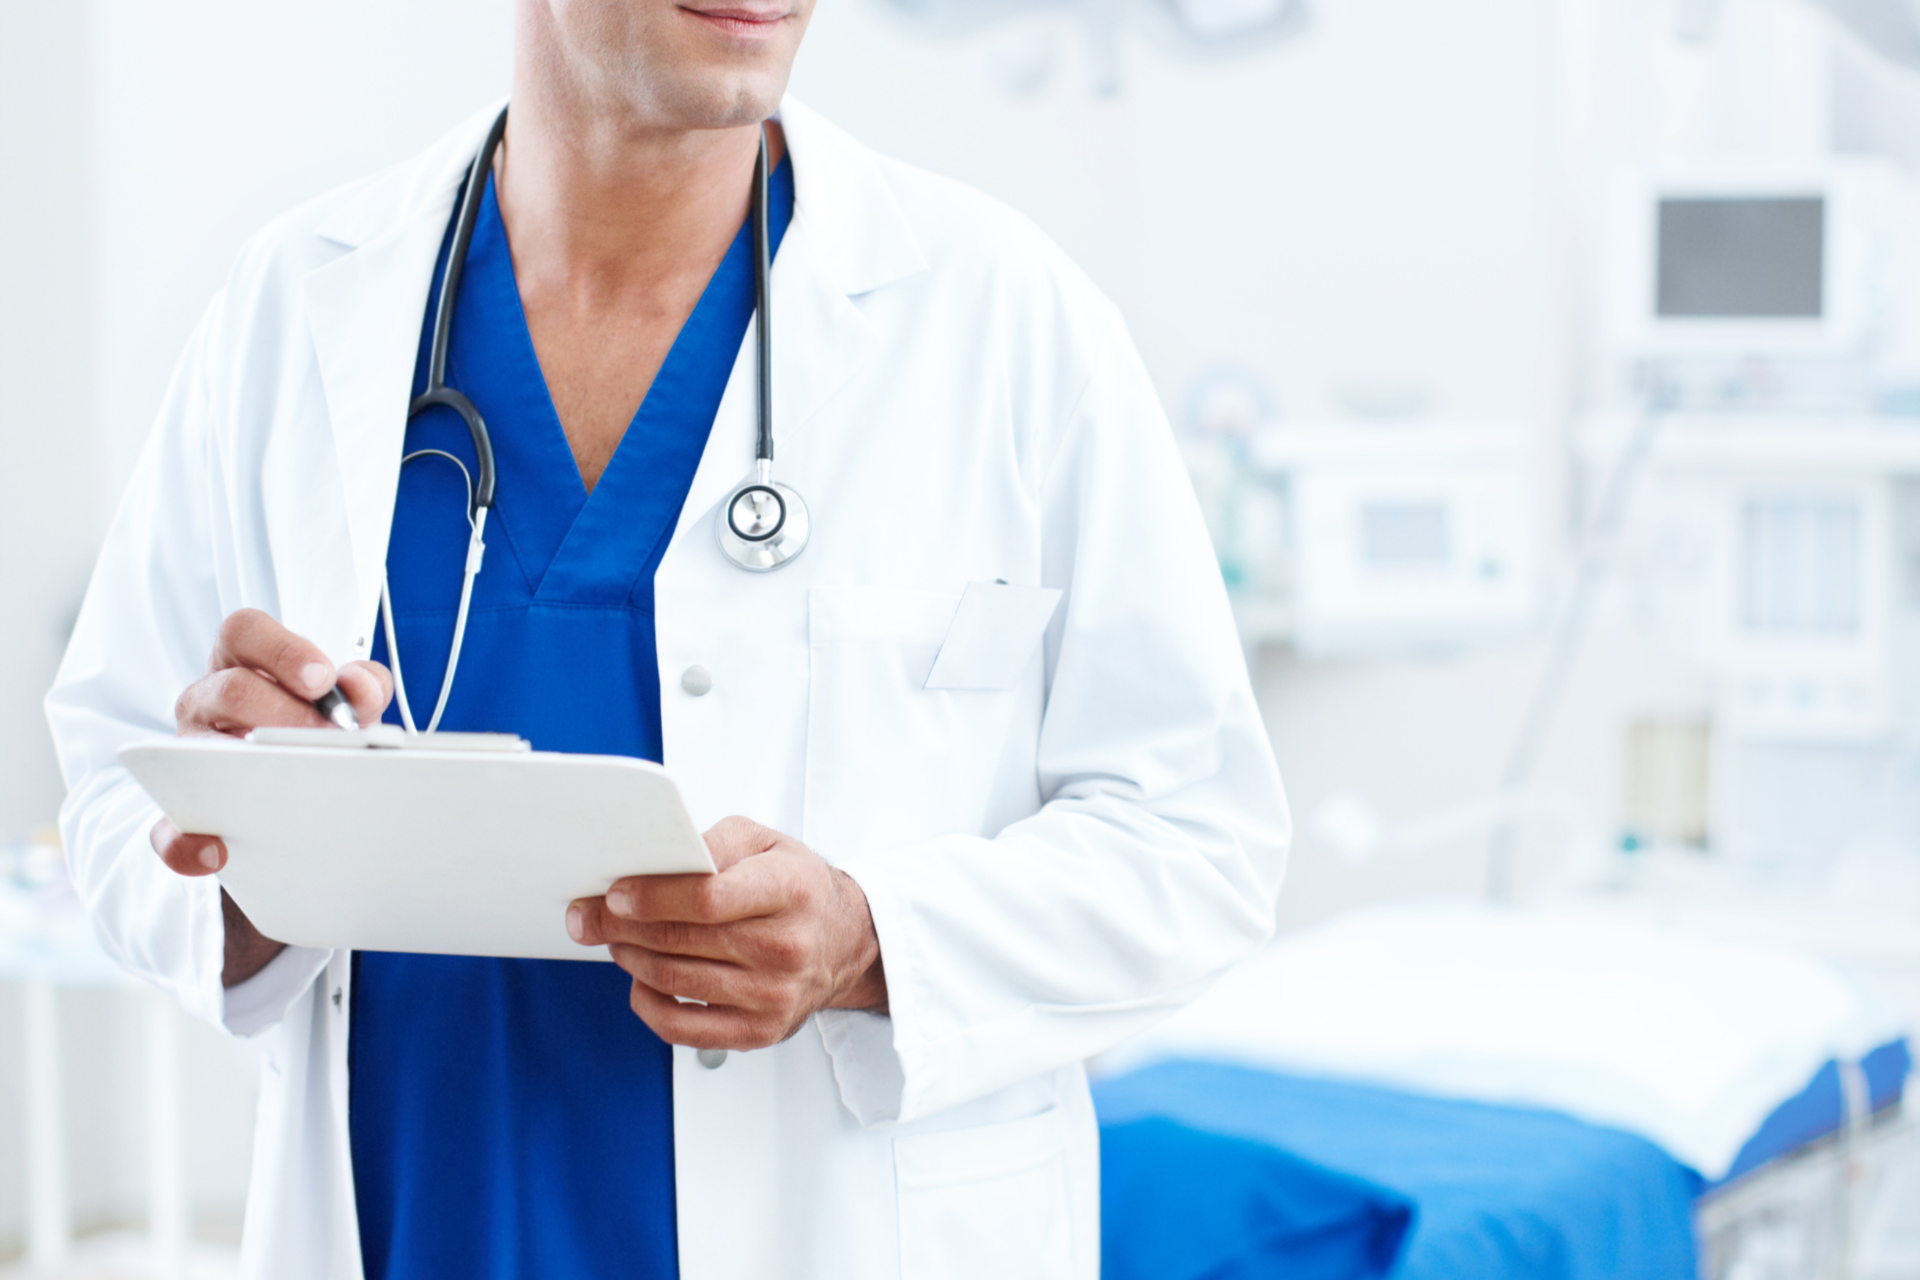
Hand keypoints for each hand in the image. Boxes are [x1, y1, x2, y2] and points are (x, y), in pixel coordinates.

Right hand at [153, 608, 392, 985]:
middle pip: (232, 689)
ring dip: (250, 766)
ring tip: (301, 783)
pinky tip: (219, 850)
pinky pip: (166, 830)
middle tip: (331, 740)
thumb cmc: (311, 733)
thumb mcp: (340, 705)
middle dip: (287, 714)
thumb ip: (361, 687)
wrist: (293, 802)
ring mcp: (185, 755)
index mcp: (241, 664)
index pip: (244, 631)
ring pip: (195, 748)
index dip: (283, 650)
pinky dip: (186, 842)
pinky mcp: (177, 814)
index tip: (324, 680)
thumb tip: (361, 688)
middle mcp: (206, 702)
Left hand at [567, 817, 886, 1050]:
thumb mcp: (765, 842)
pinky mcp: (758, 1032)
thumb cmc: (797, 888)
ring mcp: (773, 996)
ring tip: (616, 938)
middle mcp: (786, 948)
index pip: (708, 899)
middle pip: (682, 940)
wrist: (843, 942)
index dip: (653, 897)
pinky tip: (640, 980)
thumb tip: (659, 860)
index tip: (615, 893)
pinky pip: (681, 1028)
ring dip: (630, 957)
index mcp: (790, 891)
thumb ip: (713, 843)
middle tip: (589, 915)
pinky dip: (647, 1003)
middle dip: (621, 925)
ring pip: (674, 981)